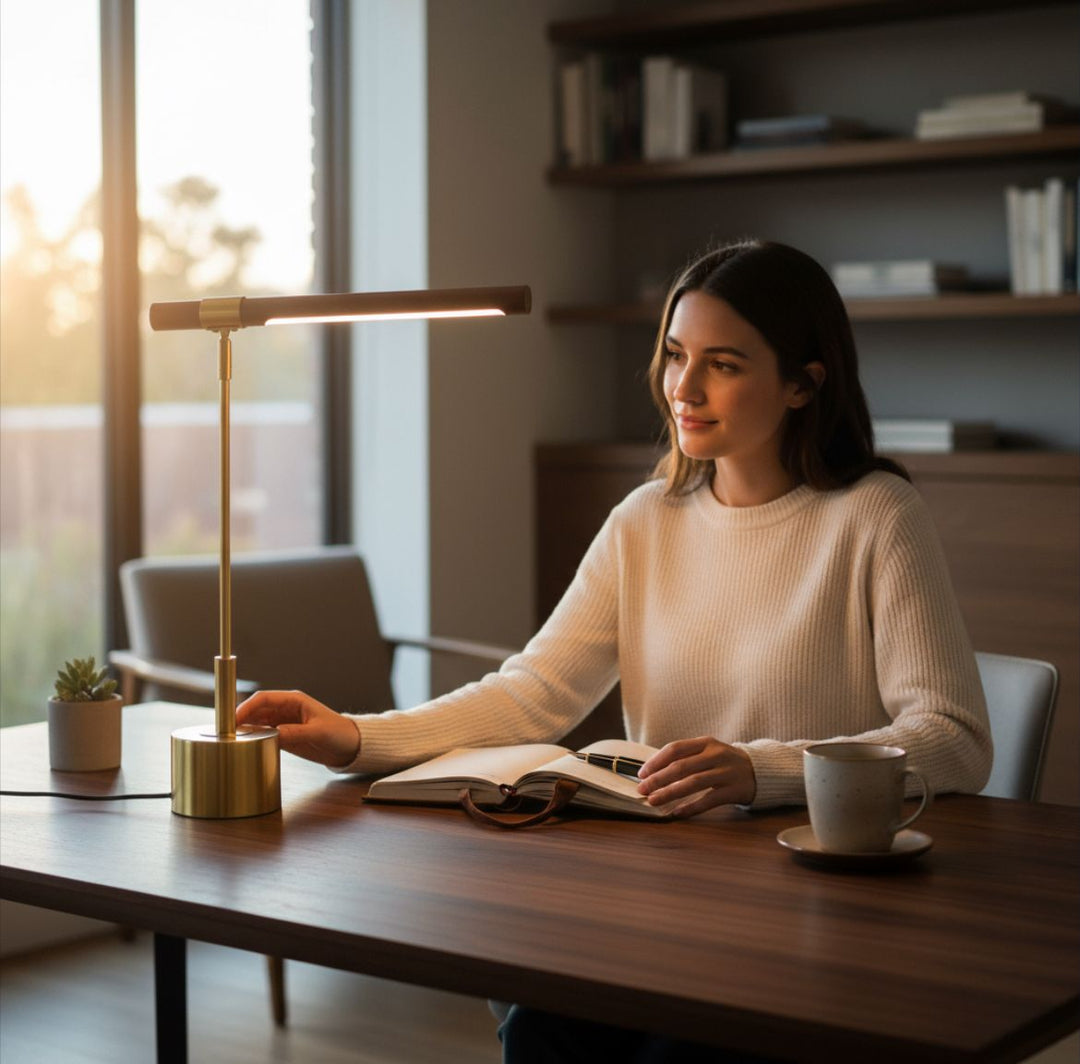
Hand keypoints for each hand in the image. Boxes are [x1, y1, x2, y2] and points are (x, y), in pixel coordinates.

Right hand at [236, 691, 359, 768]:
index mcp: (294, 701)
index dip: (246, 707)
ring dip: (244, 729)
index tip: (233, 719)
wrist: (350, 747)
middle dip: (240, 718)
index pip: (263, 699)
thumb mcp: (318, 733)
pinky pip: (263, 735)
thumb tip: (273, 734)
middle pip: (256, 710)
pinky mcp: (284, 736)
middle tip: (225, 732)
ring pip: (257, 723)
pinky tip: (245, 746)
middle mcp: (286, 709)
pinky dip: (253, 738)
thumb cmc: (339, 733)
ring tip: (231, 740)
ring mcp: (284, 723)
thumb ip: (296, 733)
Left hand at [637, 736, 755, 815]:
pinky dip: (691, 807)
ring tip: (654, 801)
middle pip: (681, 766)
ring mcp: (726, 772)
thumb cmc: (724, 763)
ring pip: (693, 783)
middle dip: (658, 779)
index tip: (641, 774)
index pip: (675, 749)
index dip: (656, 761)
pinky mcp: (734, 790)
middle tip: (642, 790)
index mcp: (706, 742)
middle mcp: (716, 755)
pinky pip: (708, 800)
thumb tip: (652, 773)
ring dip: (670, 793)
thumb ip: (686, 758)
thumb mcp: (708, 752)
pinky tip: (677, 813)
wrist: (760, 771)